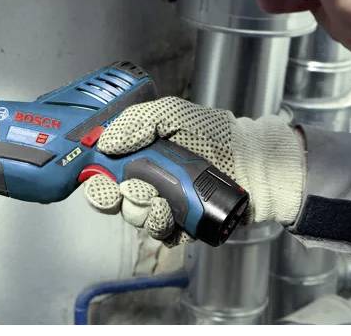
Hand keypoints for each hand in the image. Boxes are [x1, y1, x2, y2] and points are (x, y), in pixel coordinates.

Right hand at [83, 97, 304, 245]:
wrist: (255, 161)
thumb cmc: (215, 134)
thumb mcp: (173, 114)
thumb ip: (136, 122)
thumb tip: (106, 142)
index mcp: (141, 156)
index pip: (105, 172)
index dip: (96, 179)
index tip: (98, 178)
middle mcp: (149, 181)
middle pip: (116, 200)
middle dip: (119, 197)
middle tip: (133, 189)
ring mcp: (166, 205)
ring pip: (137, 218)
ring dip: (143, 212)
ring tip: (160, 202)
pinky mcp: (183, 226)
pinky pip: (162, 235)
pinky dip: (163, 227)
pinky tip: (173, 216)